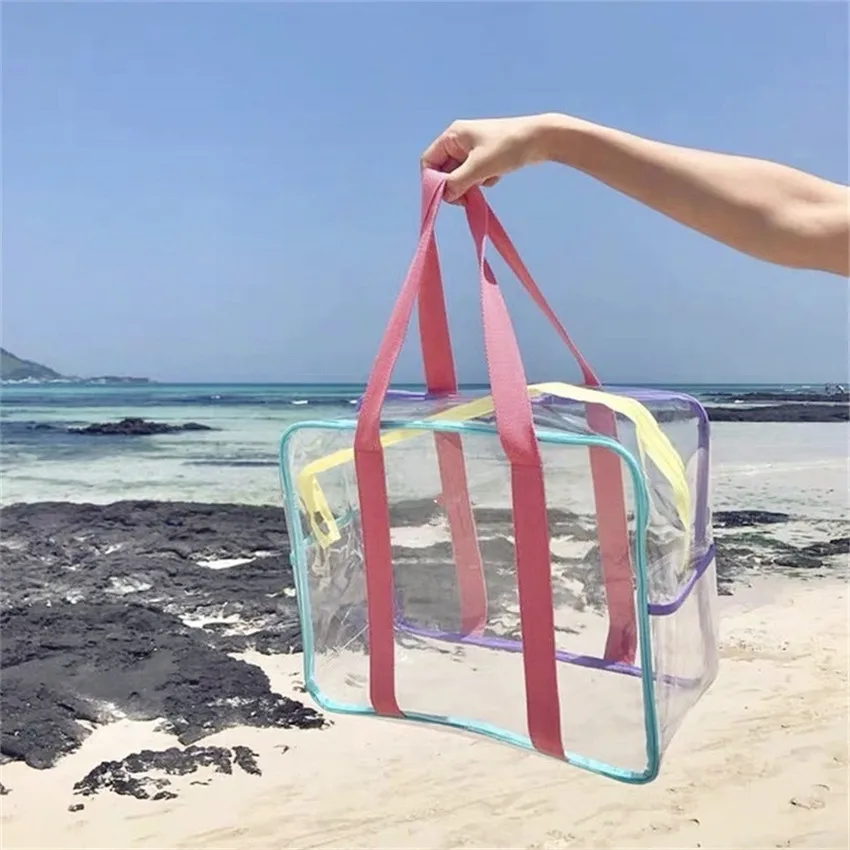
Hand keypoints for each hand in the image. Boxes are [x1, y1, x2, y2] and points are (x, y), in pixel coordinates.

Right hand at [421, 115, 552, 201]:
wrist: (541, 139)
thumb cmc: (508, 147)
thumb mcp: (479, 168)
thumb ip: (457, 183)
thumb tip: (445, 196)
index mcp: (452, 136)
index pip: (429, 161)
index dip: (433, 180)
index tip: (447, 194)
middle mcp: (459, 140)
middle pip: (444, 171)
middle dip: (454, 185)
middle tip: (468, 196)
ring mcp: (472, 149)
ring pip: (459, 175)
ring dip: (469, 185)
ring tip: (486, 181)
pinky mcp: (485, 157)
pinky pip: (474, 175)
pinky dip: (482, 180)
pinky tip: (496, 176)